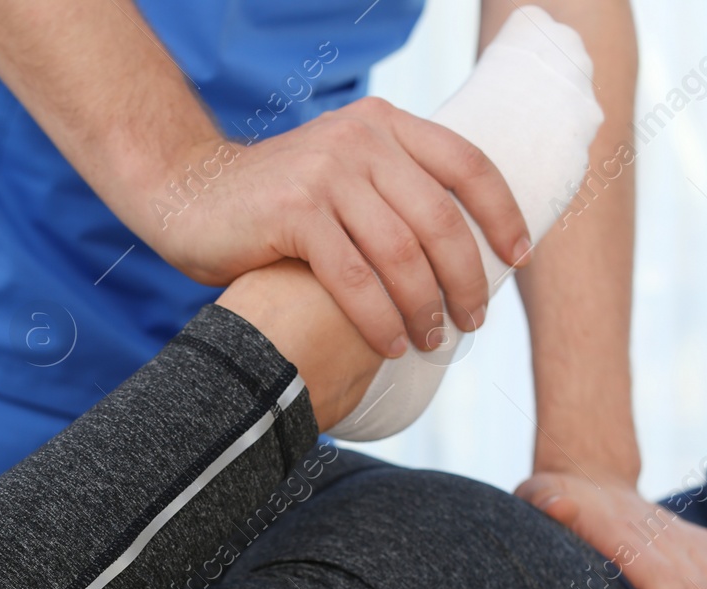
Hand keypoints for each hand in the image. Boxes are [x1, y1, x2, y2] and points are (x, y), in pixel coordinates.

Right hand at [151, 98, 529, 358]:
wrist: (187, 193)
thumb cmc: (275, 203)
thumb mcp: (343, 175)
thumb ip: (393, 190)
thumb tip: (463, 247)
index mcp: (385, 125)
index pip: (468, 166)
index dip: (502, 214)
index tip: (519, 257)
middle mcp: (361, 139)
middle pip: (440, 219)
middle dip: (465, 278)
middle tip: (473, 320)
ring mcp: (327, 172)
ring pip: (402, 254)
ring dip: (424, 307)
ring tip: (431, 340)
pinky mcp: (295, 212)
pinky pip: (355, 278)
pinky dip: (380, 319)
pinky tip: (391, 344)